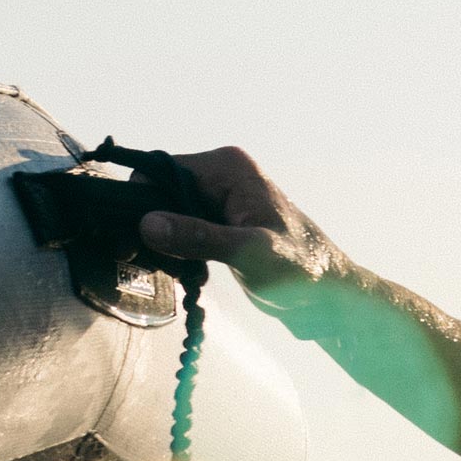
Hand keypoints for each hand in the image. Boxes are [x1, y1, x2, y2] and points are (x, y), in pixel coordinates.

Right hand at [135, 146, 347, 309]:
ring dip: (164, 245)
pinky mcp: (218, 222)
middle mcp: (221, 174)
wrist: (328, 293)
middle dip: (151, 228)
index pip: (159, 171)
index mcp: (229, 167)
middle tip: (159, 264)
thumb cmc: (301, 270)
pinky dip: (177, 253)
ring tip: (183, 272)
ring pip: (164, 214)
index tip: (132, 240)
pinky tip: (192, 274)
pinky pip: (179, 230)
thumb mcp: (249, 253)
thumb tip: (148, 224)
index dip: (139, 204)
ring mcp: (219, 197)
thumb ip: (200, 238)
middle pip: (157, 192)